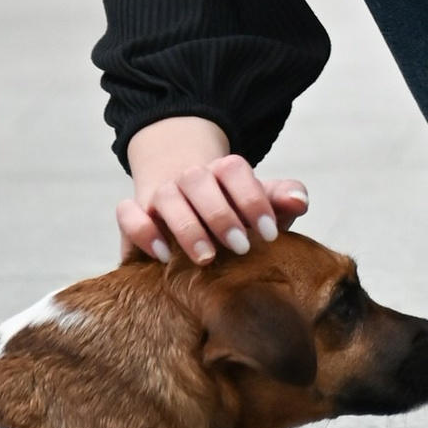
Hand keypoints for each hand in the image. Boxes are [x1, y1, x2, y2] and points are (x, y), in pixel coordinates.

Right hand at [119, 114, 309, 265]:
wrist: (187, 201)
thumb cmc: (232, 210)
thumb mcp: (258, 204)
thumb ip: (281, 200)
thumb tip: (300, 201)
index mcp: (223, 169)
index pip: (235, 170)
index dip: (253, 199)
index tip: (270, 234)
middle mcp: (189, 176)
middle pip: (199, 180)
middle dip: (221, 215)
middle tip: (241, 247)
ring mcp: (160, 193)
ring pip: (166, 196)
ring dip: (187, 226)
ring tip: (206, 258)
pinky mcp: (135, 212)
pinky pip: (128, 213)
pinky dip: (142, 231)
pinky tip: (163, 256)